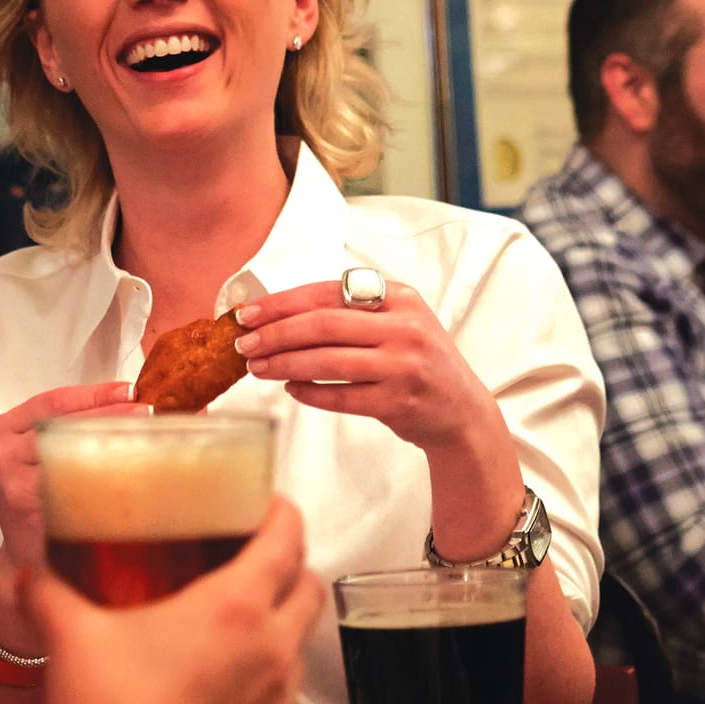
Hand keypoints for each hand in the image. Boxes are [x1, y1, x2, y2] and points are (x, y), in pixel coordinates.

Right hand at [0, 379, 135, 575]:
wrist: (27, 554)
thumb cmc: (42, 500)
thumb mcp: (46, 455)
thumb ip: (72, 430)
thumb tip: (130, 410)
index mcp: (10, 428)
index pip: (55, 400)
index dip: (94, 394)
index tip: (128, 391)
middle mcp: (6, 450)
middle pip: (62, 422)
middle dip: (108, 414)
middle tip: (144, 412)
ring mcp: (11, 478)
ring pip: (64, 450)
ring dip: (106, 441)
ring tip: (141, 436)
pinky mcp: (24, 504)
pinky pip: (66, 483)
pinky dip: (99, 476)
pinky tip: (125, 472)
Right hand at [32, 496, 323, 703]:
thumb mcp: (71, 637)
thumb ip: (49, 591)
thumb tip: (30, 571)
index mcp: (236, 606)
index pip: (287, 538)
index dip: (280, 512)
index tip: (263, 503)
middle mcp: (271, 648)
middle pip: (310, 586)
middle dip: (291, 565)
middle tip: (253, 558)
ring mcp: (277, 699)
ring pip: (303, 642)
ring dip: (282, 623)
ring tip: (239, 621)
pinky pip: (286, 694)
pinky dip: (269, 676)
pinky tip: (228, 681)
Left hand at [235, 277, 499, 455]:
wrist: (461, 410)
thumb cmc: (417, 361)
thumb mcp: (400, 321)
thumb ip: (353, 312)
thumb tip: (281, 313)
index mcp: (401, 297)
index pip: (329, 293)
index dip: (283, 302)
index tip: (249, 312)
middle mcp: (405, 327)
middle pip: (324, 324)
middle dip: (276, 333)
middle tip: (244, 343)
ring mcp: (403, 365)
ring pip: (328, 361)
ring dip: (284, 363)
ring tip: (257, 368)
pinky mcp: (398, 402)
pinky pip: (341, 396)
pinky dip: (310, 393)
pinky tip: (291, 389)